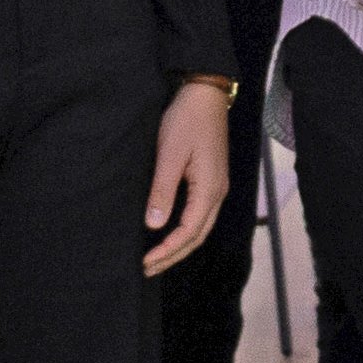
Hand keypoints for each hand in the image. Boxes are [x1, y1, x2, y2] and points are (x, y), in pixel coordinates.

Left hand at [142, 79, 234, 273]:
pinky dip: (183, 230)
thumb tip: (154, 225)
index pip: (189, 231)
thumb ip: (163, 191)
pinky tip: (167, 232)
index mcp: (210, 189)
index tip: (144, 262)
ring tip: (155, 258)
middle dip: (173, 255)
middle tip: (146, 269)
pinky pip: (199, 214)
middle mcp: (217, 192)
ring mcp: (216, 186)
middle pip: (198, 236)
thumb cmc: (186, 121)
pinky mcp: (210, 179)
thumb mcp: (169, 155)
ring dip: (178, 245)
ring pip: (200, 227)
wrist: (204, 94)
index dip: (167, 250)